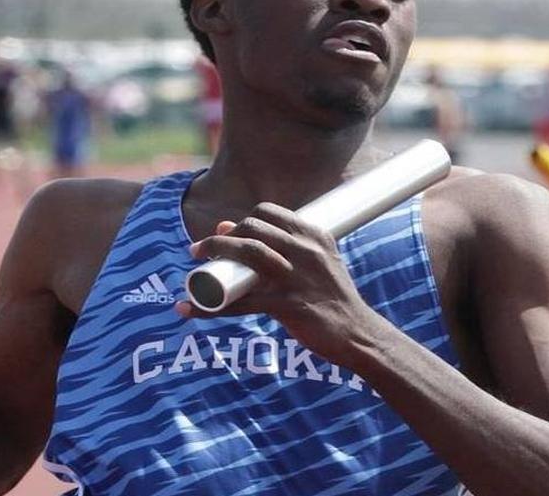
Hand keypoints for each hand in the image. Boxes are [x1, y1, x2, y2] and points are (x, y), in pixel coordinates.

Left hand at [176, 203, 386, 367]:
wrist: (359, 334)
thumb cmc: (333, 299)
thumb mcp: (320, 264)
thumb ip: (289, 249)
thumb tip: (241, 231)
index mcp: (315, 236)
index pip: (268, 212)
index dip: (241, 221)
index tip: (226, 233)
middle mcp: (307, 251)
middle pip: (253, 229)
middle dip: (222, 237)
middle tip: (203, 250)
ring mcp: (297, 277)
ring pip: (248, 254)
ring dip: (215, 253)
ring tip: (196, 263)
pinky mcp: (289, 306)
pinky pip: (242, 303)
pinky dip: (210, 306)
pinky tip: (189, 308)